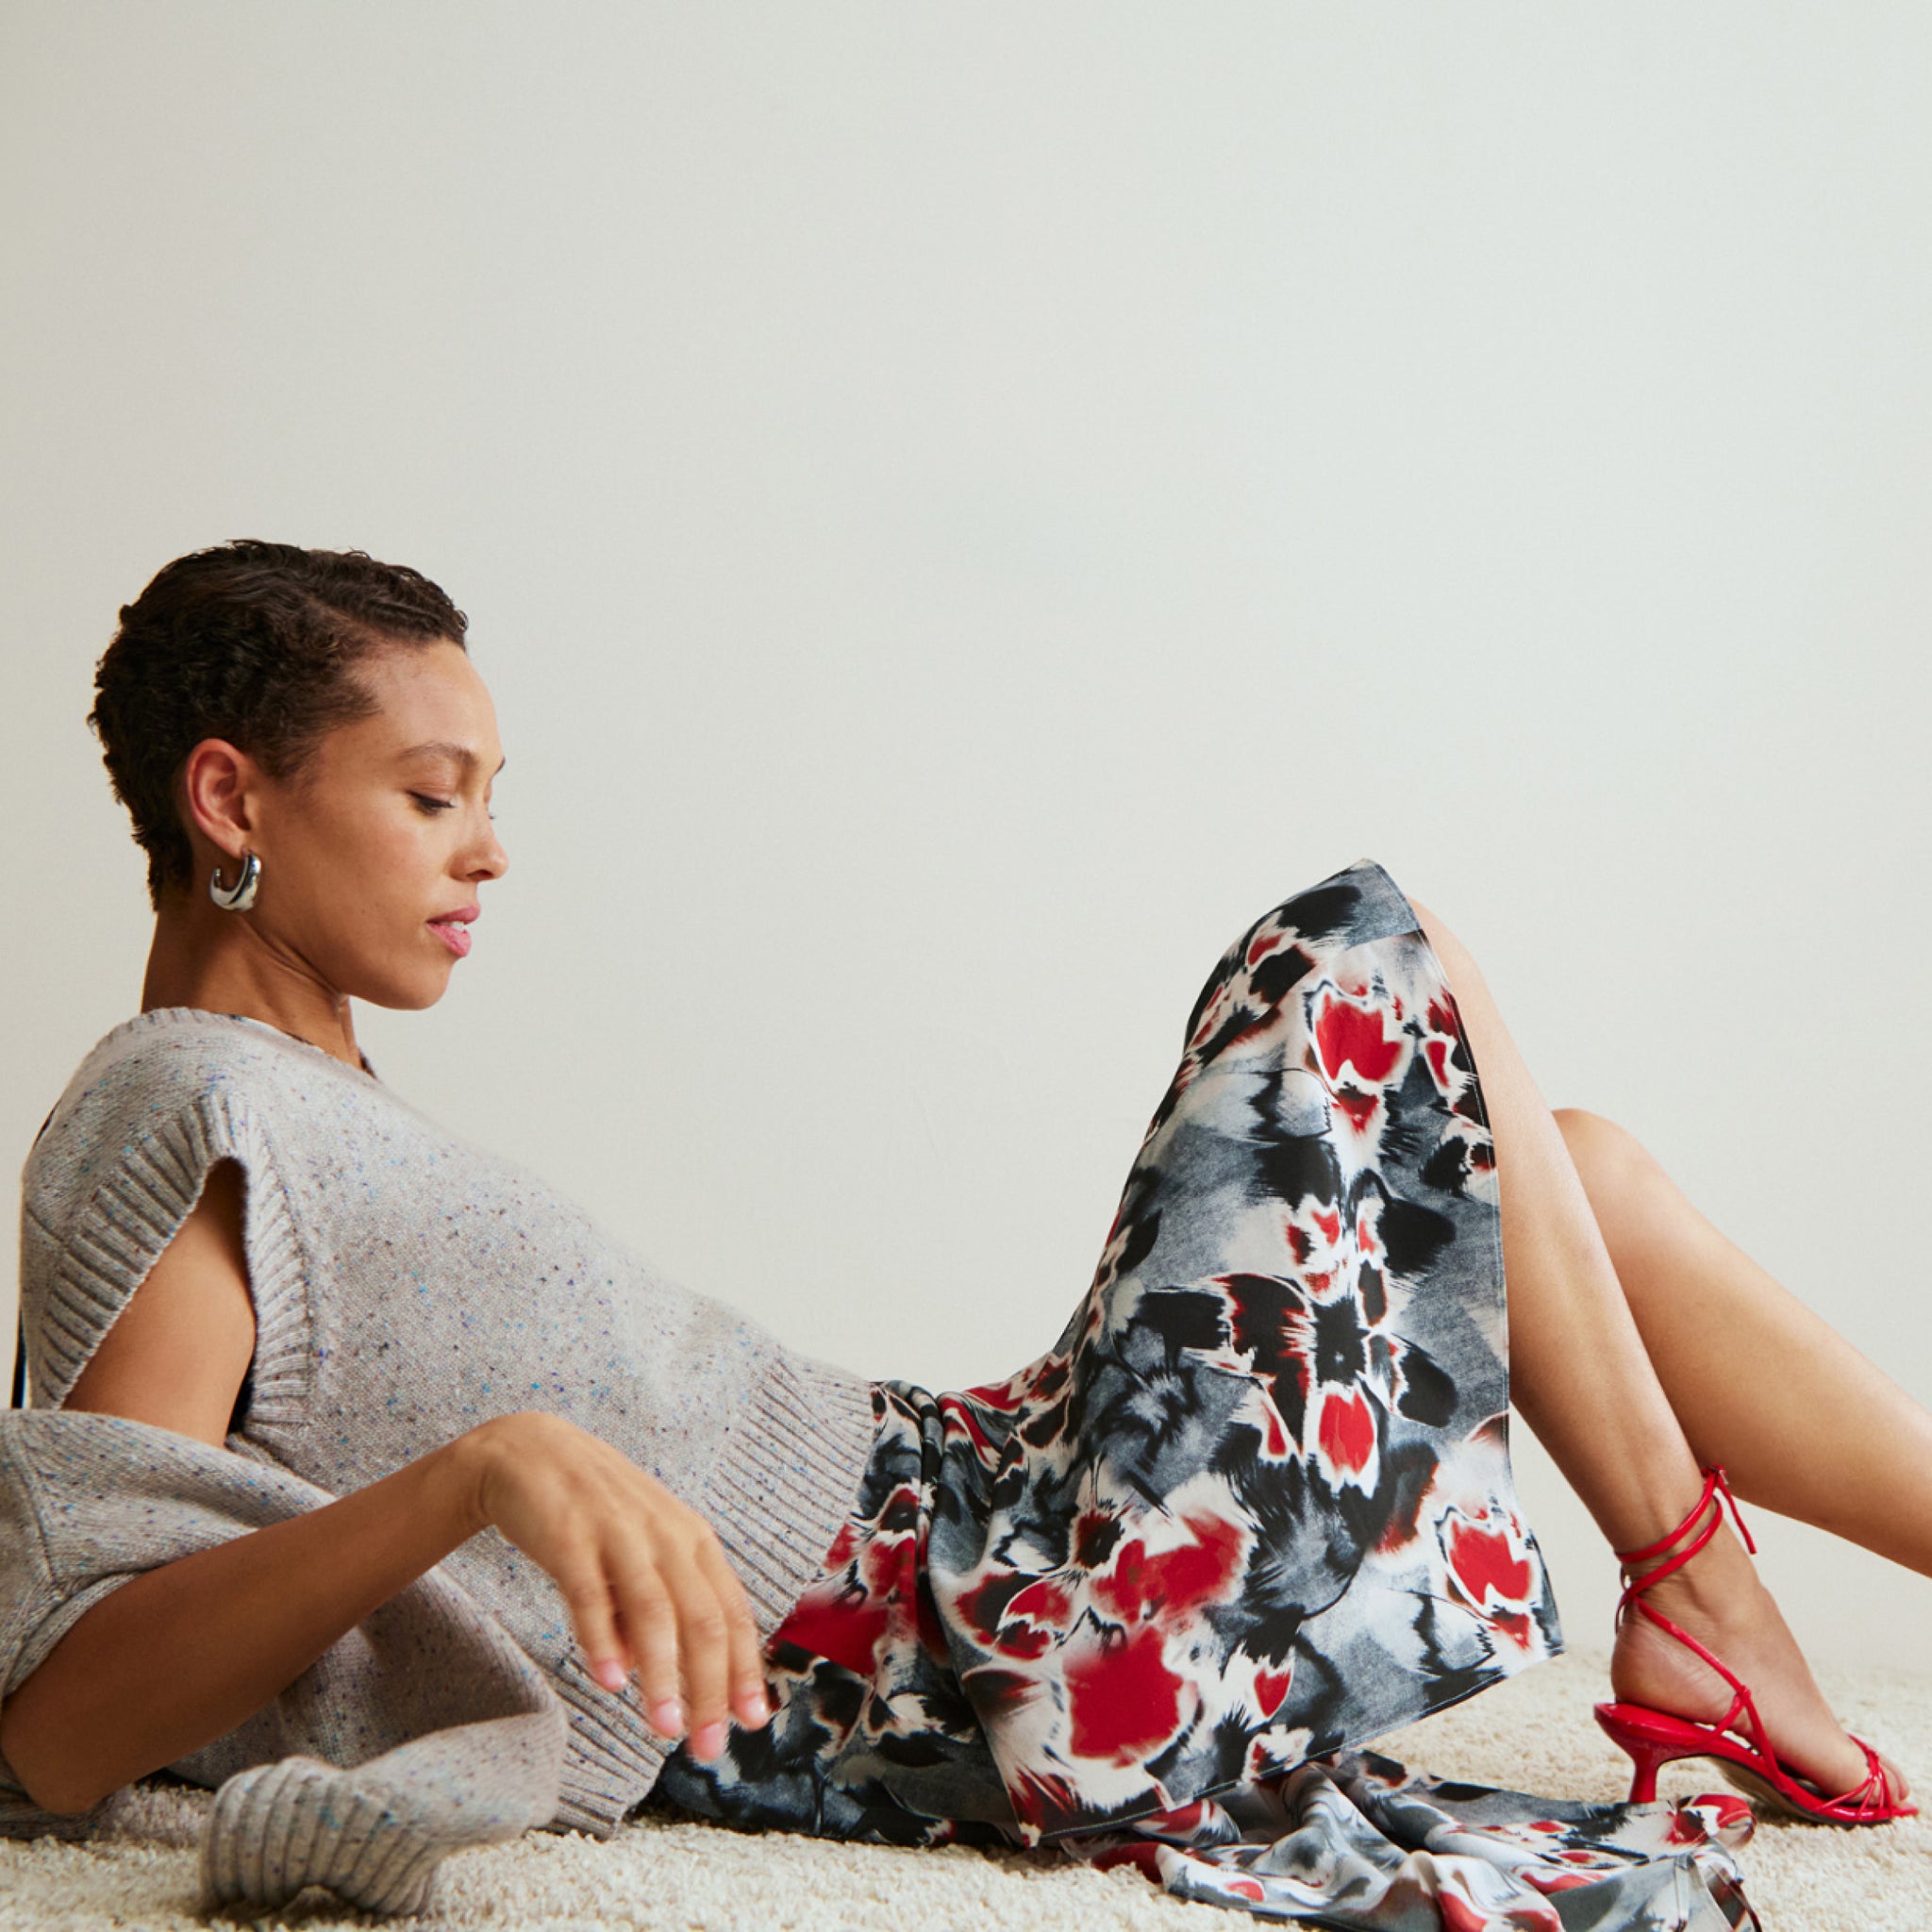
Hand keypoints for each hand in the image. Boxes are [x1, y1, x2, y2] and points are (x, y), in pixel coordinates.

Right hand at [453, 1411, 771, 1758]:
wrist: (528, 1451)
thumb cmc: (593, 1512)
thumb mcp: (637, 1554)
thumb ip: (649, 1610)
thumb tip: (647, 1673)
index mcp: (693, 1540)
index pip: (731, 1613)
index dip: (743, 1668)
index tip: (752, 1721)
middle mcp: (666, 1535)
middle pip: (702, 1619)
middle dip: (710, 1688)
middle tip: (708, 1747)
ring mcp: (620, 1533)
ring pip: (654, 1611)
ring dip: (662, 1674)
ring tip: (664, 1728)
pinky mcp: (570, 1535)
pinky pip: (590, 1593)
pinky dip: (603, 1637)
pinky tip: (608, 1681)